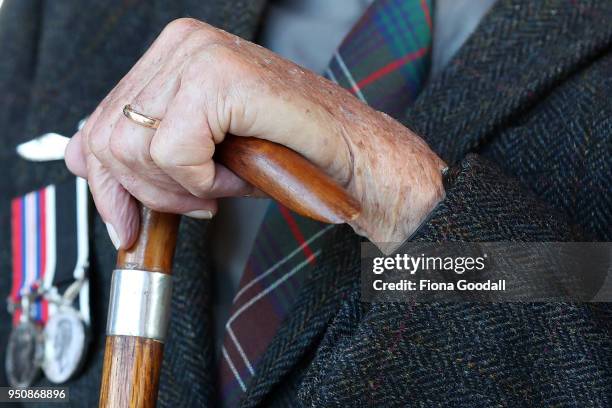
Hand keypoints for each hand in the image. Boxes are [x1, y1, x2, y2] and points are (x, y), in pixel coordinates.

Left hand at [65, 18, 446, 249]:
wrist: (350, 157)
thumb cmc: (284, 151)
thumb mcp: (196, 149)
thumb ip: (138, 148)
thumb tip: (78, 159)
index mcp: (172, 53)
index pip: (98, 123)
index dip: (107, 185)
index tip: (128, 222)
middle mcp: (181, 44)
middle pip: (107, 139)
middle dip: (149, 192)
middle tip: (197, 202)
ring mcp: (200, 55)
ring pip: (135, 149)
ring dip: (182, 188)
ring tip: (224, 182)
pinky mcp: (222, 79)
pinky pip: (174, 153)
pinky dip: (203, 181)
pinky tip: (236, 174)